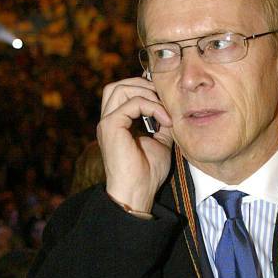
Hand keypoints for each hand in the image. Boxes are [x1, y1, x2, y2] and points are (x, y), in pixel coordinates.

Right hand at [97, 77, 172, 212]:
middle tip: (164, 98)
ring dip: (146, 92)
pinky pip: (132, 103)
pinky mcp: (111, 126)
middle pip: (118, 86)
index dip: (145, 90)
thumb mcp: (160, 143)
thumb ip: (161, 125)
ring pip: (120, 88)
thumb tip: (171, 110)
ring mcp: (107, 122)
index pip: (124, 93)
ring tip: (164, 108)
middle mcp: (109, 121)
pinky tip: (166, 121)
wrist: (137, 192)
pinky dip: (152, 106)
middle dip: (143, 85)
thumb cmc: (148, 174)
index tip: (166, 100)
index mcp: (117, 124)